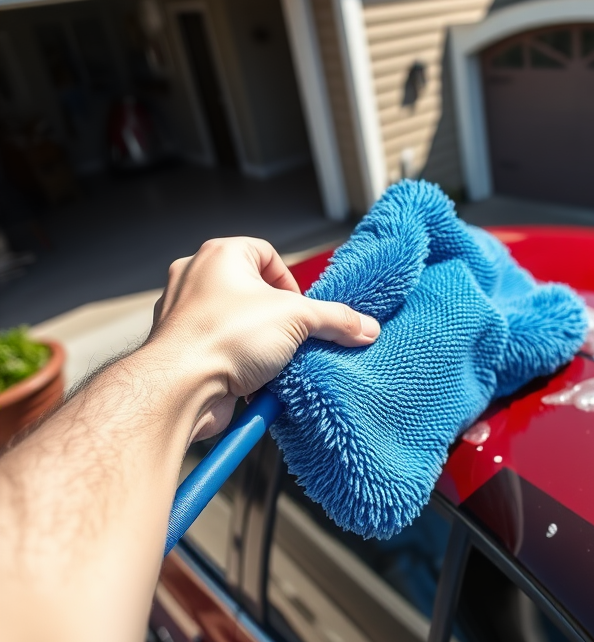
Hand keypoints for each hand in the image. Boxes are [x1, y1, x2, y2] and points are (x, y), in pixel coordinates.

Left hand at [148, 237, 378, 441]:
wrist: (179, 387)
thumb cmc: (224, 337)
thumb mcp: (297, 320)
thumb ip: (336, 320)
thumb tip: (366, 327)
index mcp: (221, 255)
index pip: (267, 255)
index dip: (291, 283)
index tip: (303, 310)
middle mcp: (196, 278)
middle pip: (254, 292)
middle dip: (280, 318)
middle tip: (295, 337)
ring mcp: (184, 315)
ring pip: (238, 324)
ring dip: (263, 344)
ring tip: (276, 362)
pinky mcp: (182, 349)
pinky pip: (222, 350)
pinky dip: (242, 365)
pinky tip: (256, 381)